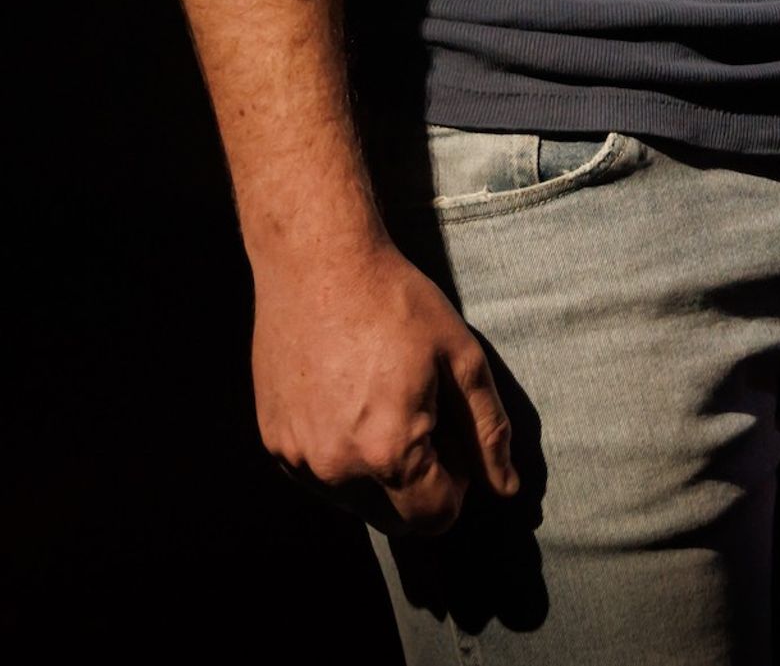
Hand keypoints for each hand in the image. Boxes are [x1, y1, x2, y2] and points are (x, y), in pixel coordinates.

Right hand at [250, 240, 520, 535]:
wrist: (316, 260)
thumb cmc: (394, 301)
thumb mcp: (460, 358)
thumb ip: (487, 432)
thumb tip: (506, 489)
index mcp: (391, 451)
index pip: (436, 519)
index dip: (454, 485)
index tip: (448, 437)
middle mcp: (338, 467)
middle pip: (394, 519)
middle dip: (415, 485)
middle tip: (416, 419)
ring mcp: (298, 457)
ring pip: (353, 500)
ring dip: (373, 473)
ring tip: (376, 402)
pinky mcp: (273, 440)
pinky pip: (317, 474)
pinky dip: (336, 453)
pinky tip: (342, 398)